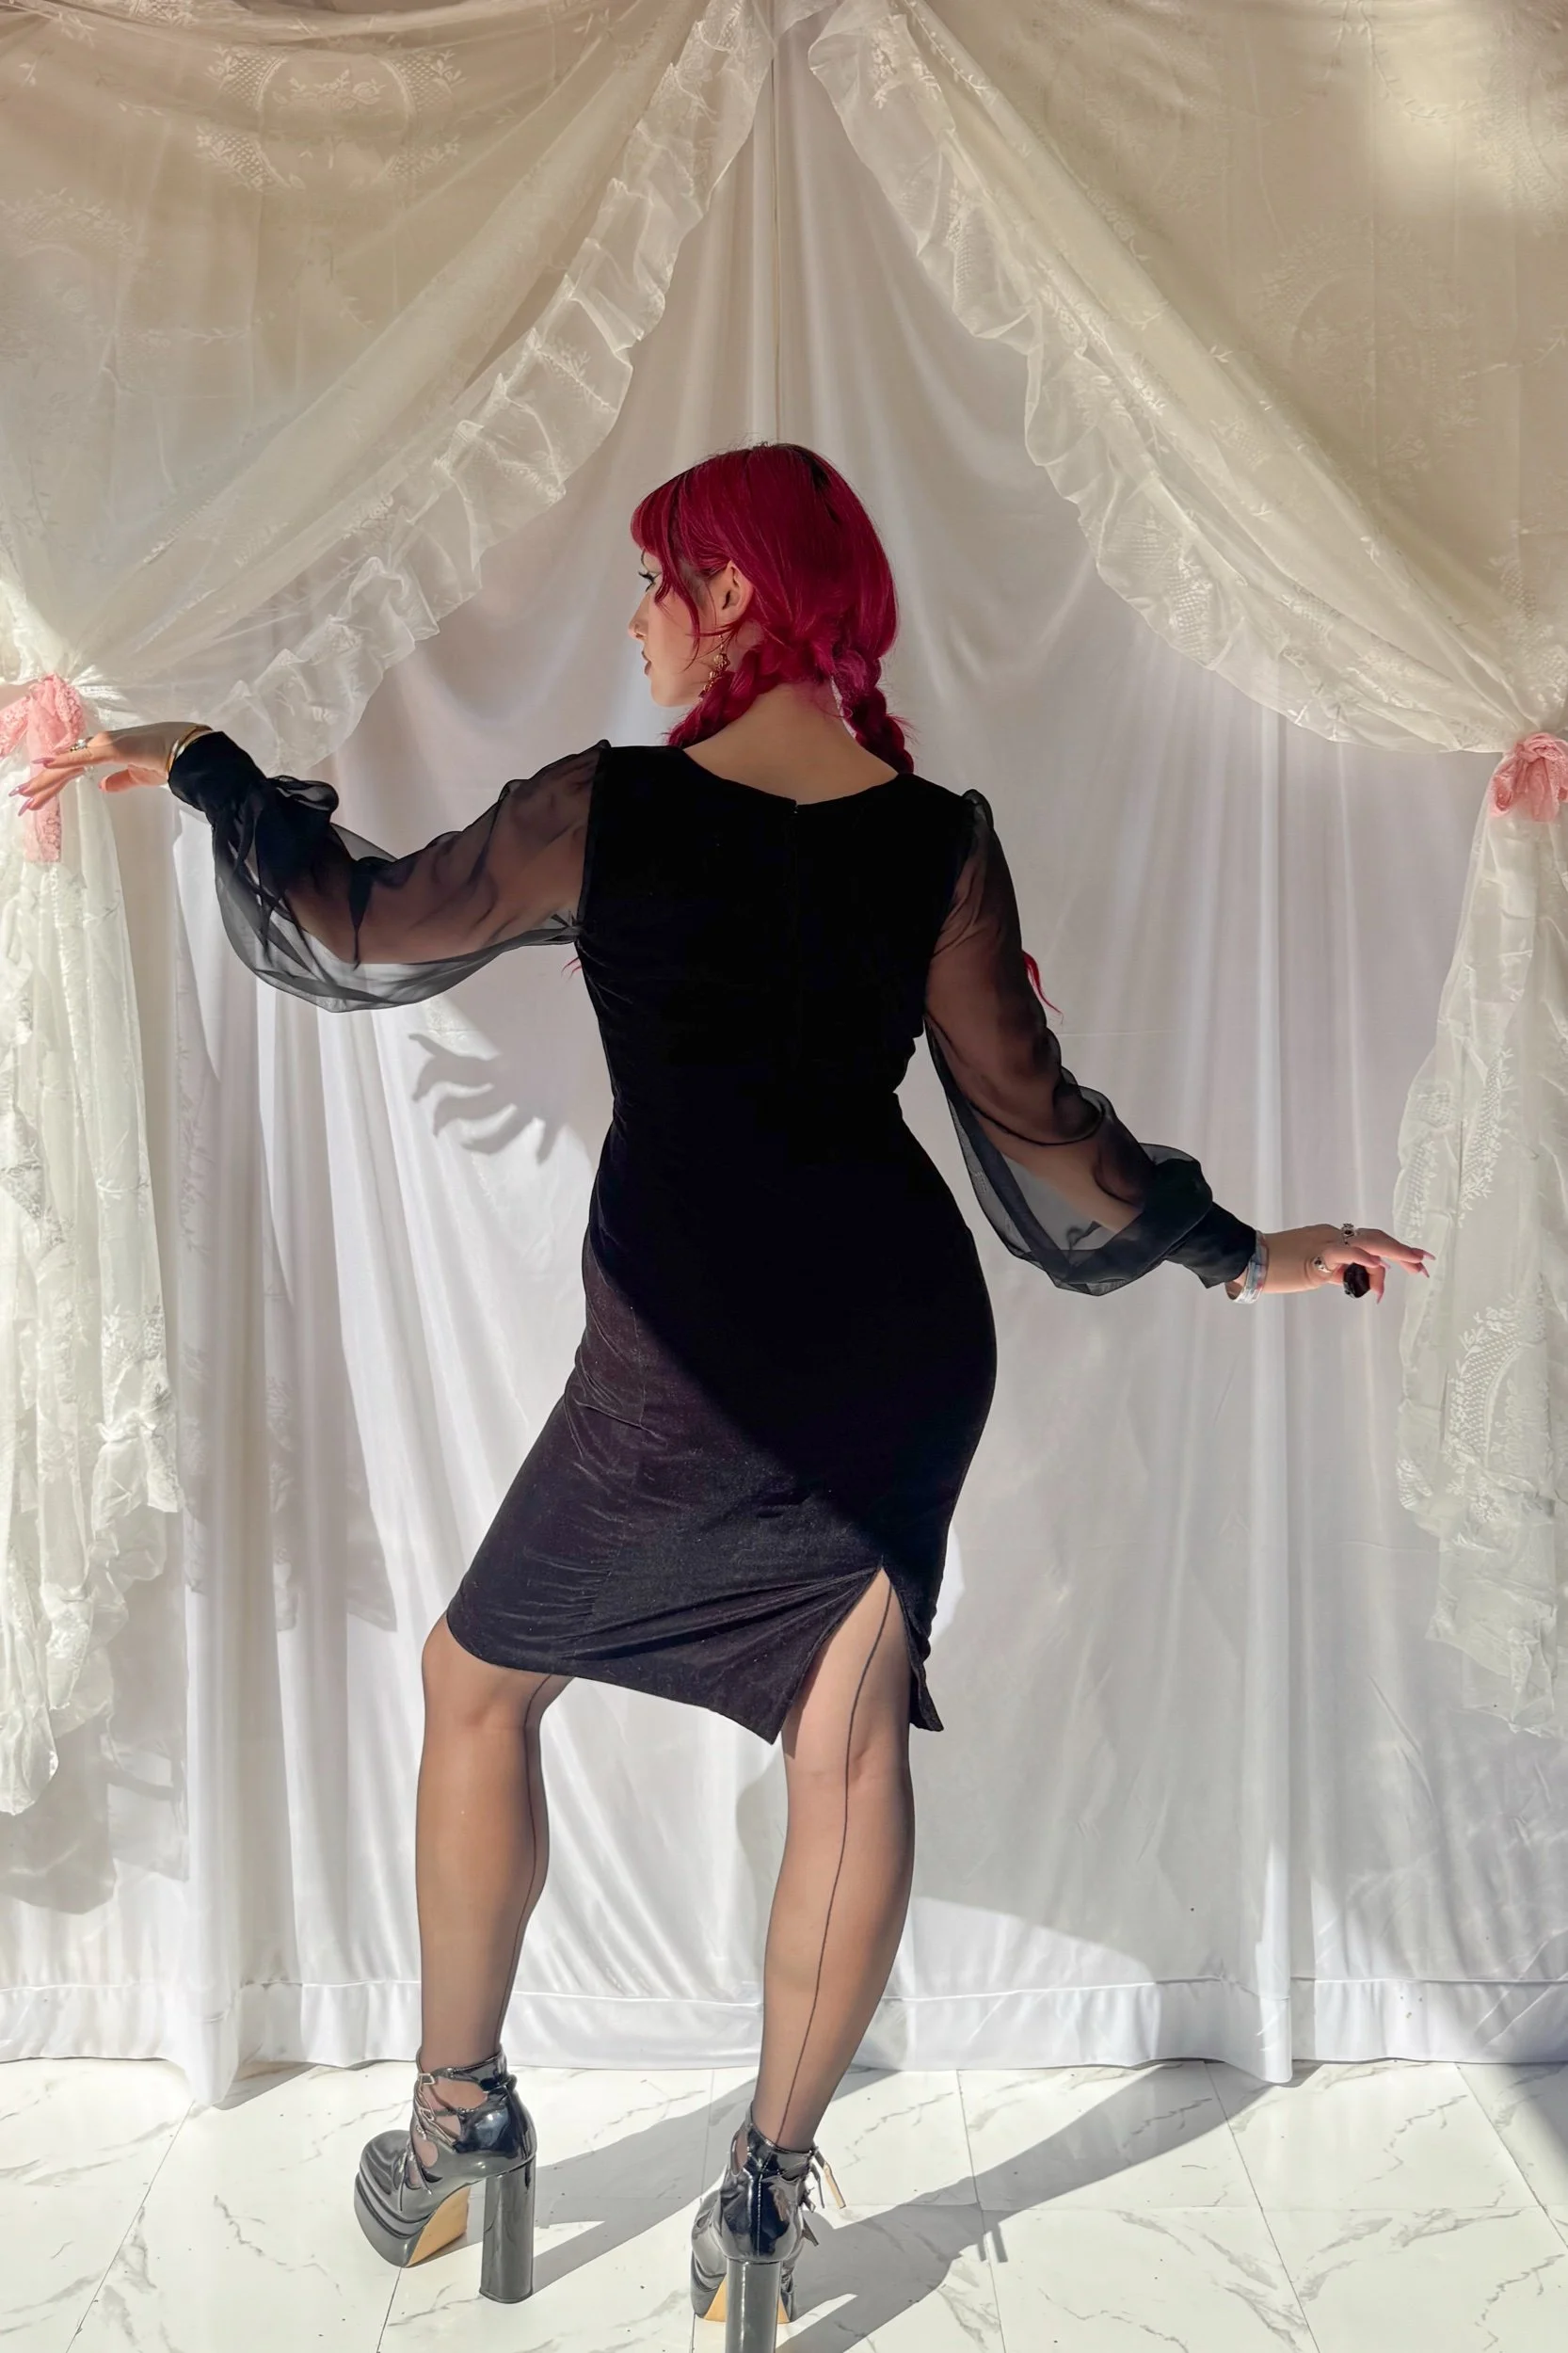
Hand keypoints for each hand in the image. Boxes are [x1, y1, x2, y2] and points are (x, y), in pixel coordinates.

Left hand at [11, 722, 209, 810]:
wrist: (189, 752)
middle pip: (64, 766)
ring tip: (25, 793)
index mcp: (107, 751)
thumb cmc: (170, 760)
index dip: (53, 782)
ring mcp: (104, 745)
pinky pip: (82, 757)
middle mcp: (100, 744)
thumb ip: (121, 781)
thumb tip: (102, 787)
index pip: (72, 768)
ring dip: (45, 779)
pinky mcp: (111, 748)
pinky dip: (62, 761)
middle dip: (42, 784)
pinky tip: (44, 766)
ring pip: (67, 764)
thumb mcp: (141, 776)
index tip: (37, 797)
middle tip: (21, 799)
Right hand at [1236, 1224, 1429, 1300]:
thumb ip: (1335, 1273)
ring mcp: (1326, 1242)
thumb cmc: (1275, 1266)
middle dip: (1403, 1252)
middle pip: (1377, 1239)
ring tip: (1415, 1264)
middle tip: (1423, 1265)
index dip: (1393, 1254)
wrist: (1249, 1258)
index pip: (1369, 1244)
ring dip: (1396, 1253)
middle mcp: (1334, 1235)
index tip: (1411, 1266)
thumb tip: (1353, 1281)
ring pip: (1369, 1243)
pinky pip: (1346, 1252)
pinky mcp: (1317, 1254)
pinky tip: (1381, 1265)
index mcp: (1332, 1238)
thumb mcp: (1312, 1271)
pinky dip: (1365, 1257)